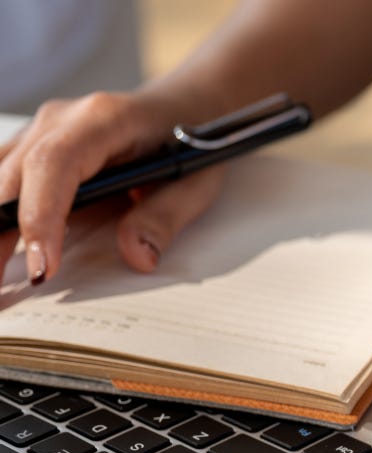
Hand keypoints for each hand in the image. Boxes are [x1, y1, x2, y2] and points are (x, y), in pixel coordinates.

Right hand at [0, 92, 225, 283]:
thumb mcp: (194, 183)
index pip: (55, 164)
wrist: (184, 108)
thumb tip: (137, 257)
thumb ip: (165, 217)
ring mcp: (41, 131)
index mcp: (104, 120)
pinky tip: (1, 253)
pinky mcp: (33, 147)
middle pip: (12, 176)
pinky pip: (3, 180)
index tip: (43, 267)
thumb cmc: (190, 145)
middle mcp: (60, 119)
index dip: (41, 216)